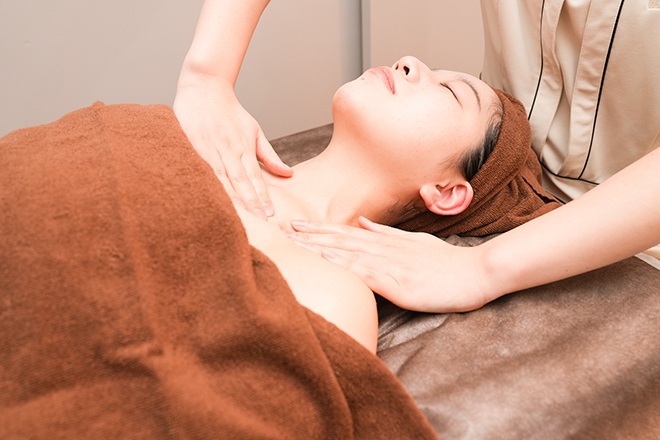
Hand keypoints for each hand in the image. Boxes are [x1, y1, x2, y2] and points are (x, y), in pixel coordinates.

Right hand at [173, 76, 291, 218]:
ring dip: (229, 196)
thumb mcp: (254, 131)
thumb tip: (288, 174)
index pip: (255, 177)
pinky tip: (206, 199)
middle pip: (239, 180)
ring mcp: (207, 149)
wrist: (204, 88)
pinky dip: (203, 184)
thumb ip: (269, 155)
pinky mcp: (190, 146)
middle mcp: (227, 150)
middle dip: (249, 201)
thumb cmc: (229, 112)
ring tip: (237, 215)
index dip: (261, 196)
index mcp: (243, 148)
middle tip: (259, 220)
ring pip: (220, 177)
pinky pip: (198, 170)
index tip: (269, 213)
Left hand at [289, 217, 491, 312]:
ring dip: (319, 248)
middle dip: (309, 237)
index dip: (318, 229)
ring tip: (294, 243)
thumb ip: (386, 233)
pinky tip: (327, 263)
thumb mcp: (414, 242)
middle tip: (280, 230)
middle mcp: (383, 251)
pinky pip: (368, 275)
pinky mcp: (400, 284)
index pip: (345, 234)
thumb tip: (362, 222)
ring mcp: (391, 266)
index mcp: (385, 243)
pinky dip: (346, 268)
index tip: (294, 225)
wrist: (475, 272)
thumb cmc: (445, 262)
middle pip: (340, 242)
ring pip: (349, 254)